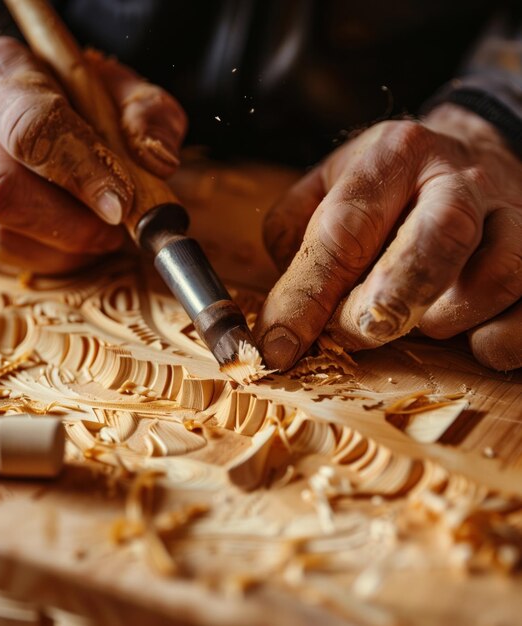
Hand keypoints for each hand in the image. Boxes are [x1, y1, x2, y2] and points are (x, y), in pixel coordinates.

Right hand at [0, 36, 186, 273]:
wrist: (25, 114)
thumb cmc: (80, 104)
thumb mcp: (123, 93)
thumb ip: (148, 117)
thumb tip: (157, 163)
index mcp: (0, 70)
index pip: (31, 126)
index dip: (81, 172)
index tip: (121, 205)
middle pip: (2, 189)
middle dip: (72, 225)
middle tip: (113, 232)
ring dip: (62, 249)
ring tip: (96, 235)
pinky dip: (42, 260)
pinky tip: (67, 243)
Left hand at [255, 104, 521, 371]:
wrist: (472, 158)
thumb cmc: (386, 187)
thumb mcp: (328, 189)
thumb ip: (293, 235)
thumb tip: (283, 315)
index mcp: (394, 155)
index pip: (344, 229)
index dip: (306, 296)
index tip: (277, 348)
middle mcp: (459, 178)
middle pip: (437, 238)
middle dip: (392, 299)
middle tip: (362, 331)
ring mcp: (512, 214)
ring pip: (496, 277)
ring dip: (446, 319)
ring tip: (419, 319)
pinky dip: (500, 338)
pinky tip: (473, 337)